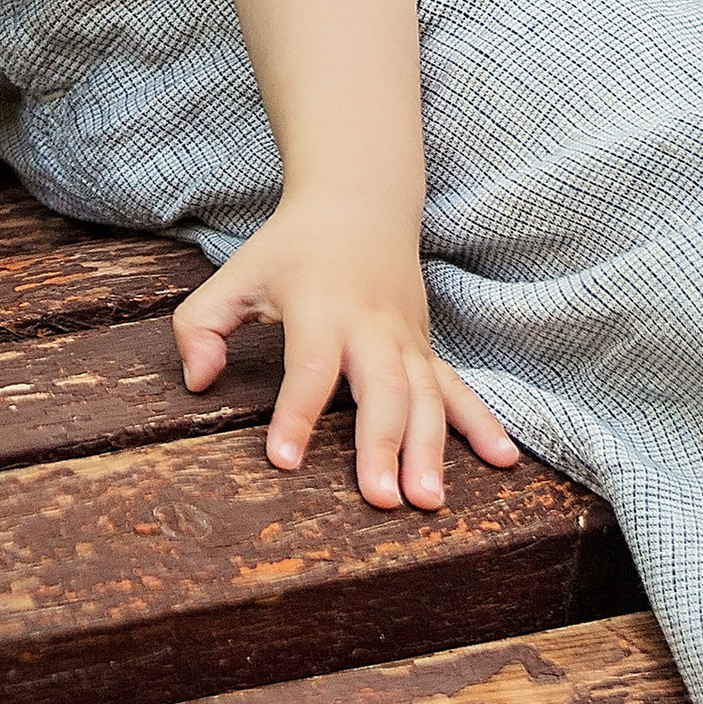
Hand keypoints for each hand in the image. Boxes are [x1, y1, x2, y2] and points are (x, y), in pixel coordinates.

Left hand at [173, 195, 518, 509]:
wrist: (360, 201)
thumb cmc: (290, 248)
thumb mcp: (234, 274)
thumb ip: (201, 326)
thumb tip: (198, 382)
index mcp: (320, 307)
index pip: (309, 368)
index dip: (297, 415)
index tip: (285, 460)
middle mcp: (370, 325)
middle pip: (382, 389)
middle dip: (383, 445)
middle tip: (382, 500)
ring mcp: (406, 338)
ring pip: (426, 396)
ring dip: (432, 449)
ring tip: (429, 502)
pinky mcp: (425, 347)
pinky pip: (458, 388)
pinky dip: (483, 423)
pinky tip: (503, 459)